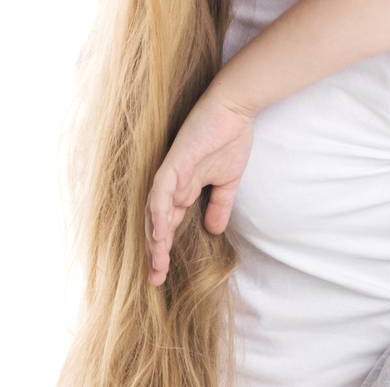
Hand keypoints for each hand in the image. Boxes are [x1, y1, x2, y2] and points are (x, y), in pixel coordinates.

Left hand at [145, 86, 256, 285]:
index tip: (163, 275)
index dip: (164, 249)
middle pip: (156, 224)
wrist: (235, 109)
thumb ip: (220, 205)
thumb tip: (214, 231)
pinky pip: (160, 192)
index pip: (169, 225)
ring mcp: (170, 175)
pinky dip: (158, 212)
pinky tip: (160, 231)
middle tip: (156, 279)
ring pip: (155, 213)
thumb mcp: (228, 181)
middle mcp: (171, 186)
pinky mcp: (173, 163)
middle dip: (155, 252)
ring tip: (157, 262)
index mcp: (184, 190)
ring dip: (155, 239)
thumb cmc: (230, 138)